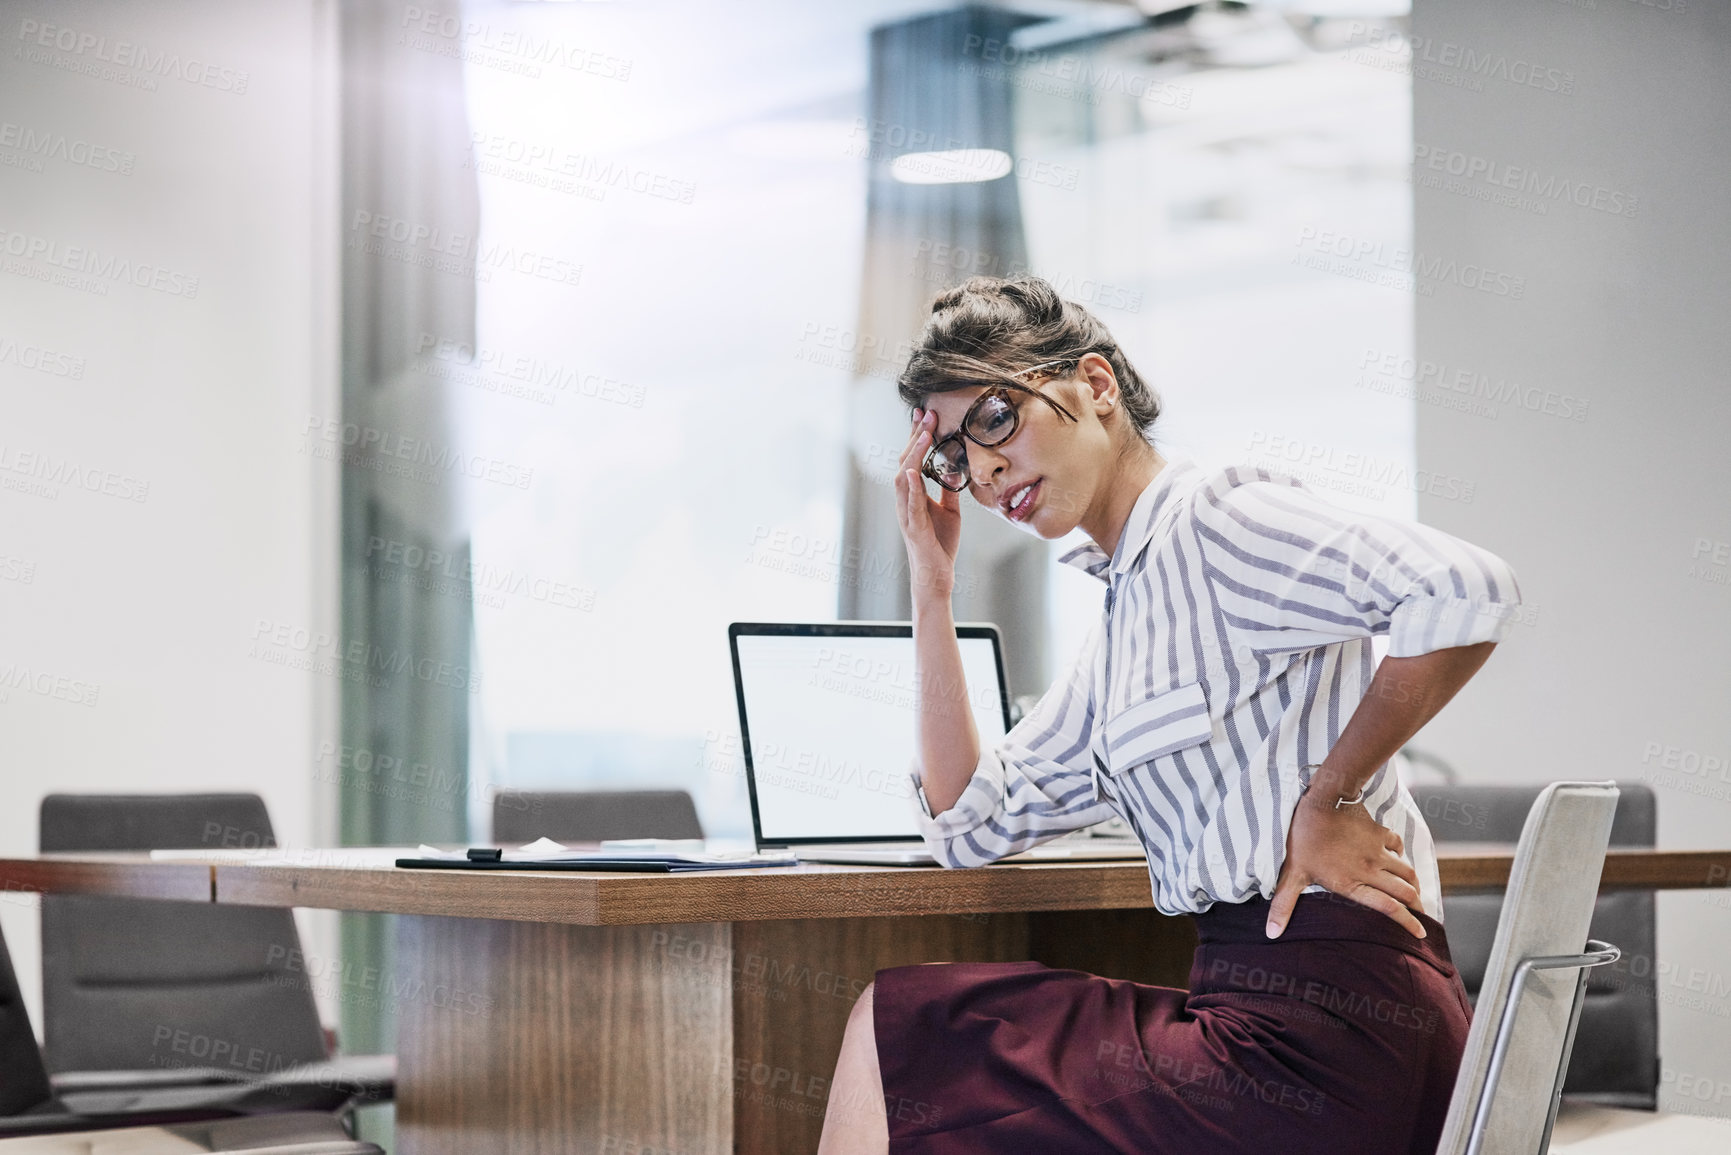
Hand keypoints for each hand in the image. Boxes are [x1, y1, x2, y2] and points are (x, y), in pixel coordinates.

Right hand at [893, 409, 961, 600]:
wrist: (936, 575)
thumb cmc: (939, 544)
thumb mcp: (949, 511)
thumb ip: (948, 490)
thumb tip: (957, 469)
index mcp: (912, 495)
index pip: (912, 458)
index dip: (916, 436)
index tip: (924, 413)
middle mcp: (905, 500)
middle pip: (905, 461)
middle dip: (916, 436)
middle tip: (927, 413)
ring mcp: (907, 513)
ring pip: (904, 477)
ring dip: (914, 453)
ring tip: (925, 433)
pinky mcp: (914, 527)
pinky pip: (911, 503)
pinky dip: (912, 485)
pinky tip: (914, 469)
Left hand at [1267, 786, 1424, 938]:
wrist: (1319, 802)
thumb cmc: (1302, 840)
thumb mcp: (1292, 874)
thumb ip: (1284, 906)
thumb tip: (1271, 934)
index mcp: (1352, 885)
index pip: (1389, 909)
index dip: (1408, 923)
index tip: (1420, 934)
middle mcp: (1370, 871)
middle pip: (1405, 893)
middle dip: (1418, 907)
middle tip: (1422, 916)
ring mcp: (1377, 851)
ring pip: (1407, 872)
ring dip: (1414, 884)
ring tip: (1415, 893)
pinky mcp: (1379, 833)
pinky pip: (1398, 846)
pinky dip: (1402, 855)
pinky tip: (1399, 859)